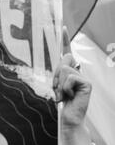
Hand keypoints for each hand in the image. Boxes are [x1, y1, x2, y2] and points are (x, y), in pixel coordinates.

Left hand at [53, 28, 91, 144]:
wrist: (68, 118)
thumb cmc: (62, 103)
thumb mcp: (58, 85)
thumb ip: (60, 71)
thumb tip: (67, 56)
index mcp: (70, 71)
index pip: (67, 53)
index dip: (65, 40)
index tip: (62, 27)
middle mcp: (78, 71)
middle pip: (63, 61)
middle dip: (56, 76)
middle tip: (59, 91)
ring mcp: (84, 77)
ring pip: (65, 70)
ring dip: (60, 85)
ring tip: (64, 95)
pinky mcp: (87, 83)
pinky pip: (70, 78)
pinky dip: (66, 88)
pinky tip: (70, 96)